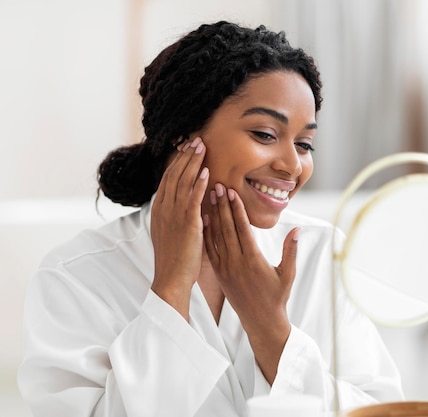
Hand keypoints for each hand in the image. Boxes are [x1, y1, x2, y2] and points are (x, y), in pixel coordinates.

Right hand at [150, 137, 208, 319]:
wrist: (171, 277)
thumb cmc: (175, 258)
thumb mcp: (173, 232)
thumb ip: (182, 217)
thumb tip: (197, 207)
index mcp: (159, 209)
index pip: (168, 178)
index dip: (177, 161)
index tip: (186, 148)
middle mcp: (164, 208)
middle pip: (174, 175)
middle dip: (185, 156)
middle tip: (195, 140)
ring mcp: (173, 215)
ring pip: (182, 182)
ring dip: (192, 163)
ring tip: (201, 147)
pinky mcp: (186, 223)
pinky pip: (192, 198)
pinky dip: (199, 183)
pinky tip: (207, 172)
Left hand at [204, 183, 298, 381]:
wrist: (260, 321)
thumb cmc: (277, 297)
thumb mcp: (288, 274)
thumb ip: (291, 251)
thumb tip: (297, 230)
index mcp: (254, 260)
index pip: (243, 228)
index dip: (237, 209)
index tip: (232, 192)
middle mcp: (237, 262)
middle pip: (228, 228)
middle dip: (223, 205)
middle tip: (218, 185)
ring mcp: (226, 268)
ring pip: (217, 236)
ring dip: (213, 215)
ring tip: (210, 196)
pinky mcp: (219, 274)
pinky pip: (211, 250)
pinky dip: (207, 233)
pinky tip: (204, 219)